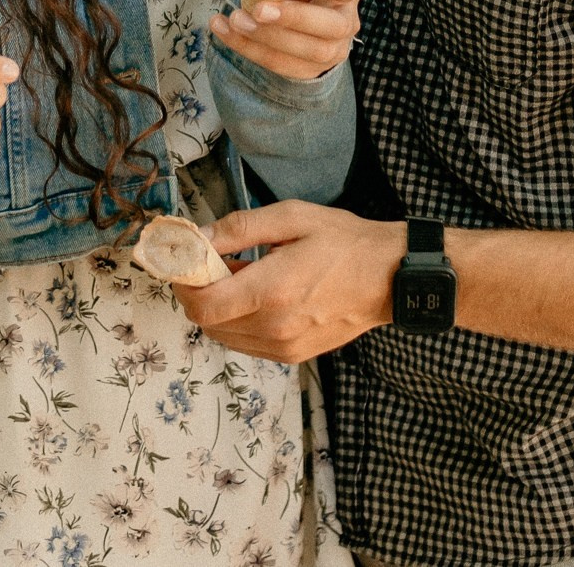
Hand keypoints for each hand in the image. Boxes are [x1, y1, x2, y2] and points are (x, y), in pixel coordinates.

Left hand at [171, 200, 402, 362]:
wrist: (390, 277)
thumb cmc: (343, 241)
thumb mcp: (290, 217)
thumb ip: (239, 228)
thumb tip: (197, 238)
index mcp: (272, 290)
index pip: (202, 305)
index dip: (183, 285)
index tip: (185, 263)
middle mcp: (274, 326)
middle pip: (207, 323)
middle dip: (199, 293)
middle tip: (213, 265)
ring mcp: (284, 346)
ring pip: (224, 336)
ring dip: (218, 309)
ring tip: (240, 279)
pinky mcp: (292, 355)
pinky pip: (246, 344)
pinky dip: (239, 322)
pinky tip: (258, 297)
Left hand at [207, 0, 362, 80]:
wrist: (307, 25)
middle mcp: (347, 22)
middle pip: (330, 26)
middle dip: (293, 18)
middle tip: (259, 9)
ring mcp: (333, 51)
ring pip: (307, 50)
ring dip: (266, 36)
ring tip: (236, 20)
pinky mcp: (309, 70)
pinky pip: (280, 64)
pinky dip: (248, 48)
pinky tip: (225, 31)